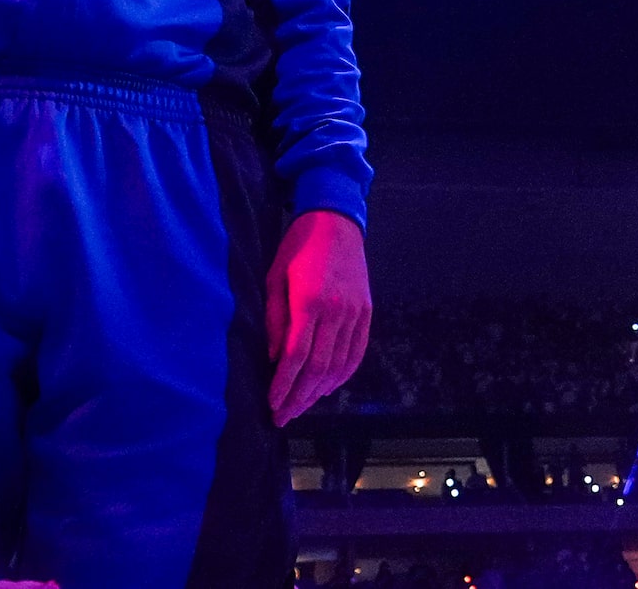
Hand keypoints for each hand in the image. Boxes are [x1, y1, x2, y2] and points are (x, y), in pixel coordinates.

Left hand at [265, 209, 370, 425]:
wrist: (337, 221)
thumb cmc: (298, 247)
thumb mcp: (274, 278)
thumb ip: (274, 320)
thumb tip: (273, 358)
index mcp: (309, 301)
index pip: (295, 356)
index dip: (282, 385)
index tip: (271, 405)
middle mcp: (336, 311)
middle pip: (318, 368)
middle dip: (298, 397)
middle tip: (282, 417)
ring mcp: (356, 313)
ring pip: (339, 365)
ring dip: (318, 392)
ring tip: (300, 406)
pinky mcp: (367, 312)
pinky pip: (356, 353)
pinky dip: (342, 375)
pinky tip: (327, 387)